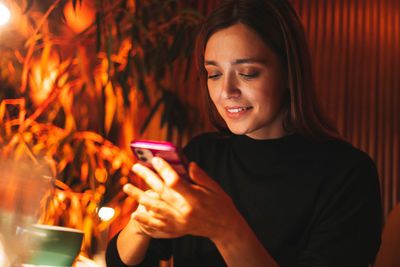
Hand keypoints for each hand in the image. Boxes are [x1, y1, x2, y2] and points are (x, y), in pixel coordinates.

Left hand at [123, 157, 242, 240]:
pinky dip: (145, 220)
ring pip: (154, 208)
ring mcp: (179, 222)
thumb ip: (200, 176)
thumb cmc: (220, 204)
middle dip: (147, 177)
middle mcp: (185, 211)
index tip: (156, 159)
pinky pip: (157, 225)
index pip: (175, 182)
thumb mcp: (215, 187)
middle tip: (136, 166)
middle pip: (161, 191)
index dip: (164, 169)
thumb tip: (188, 164)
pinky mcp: (177, 229)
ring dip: (139, 197)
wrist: (225, 228)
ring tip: (126, 187)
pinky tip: (134, 214)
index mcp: (195, 198)